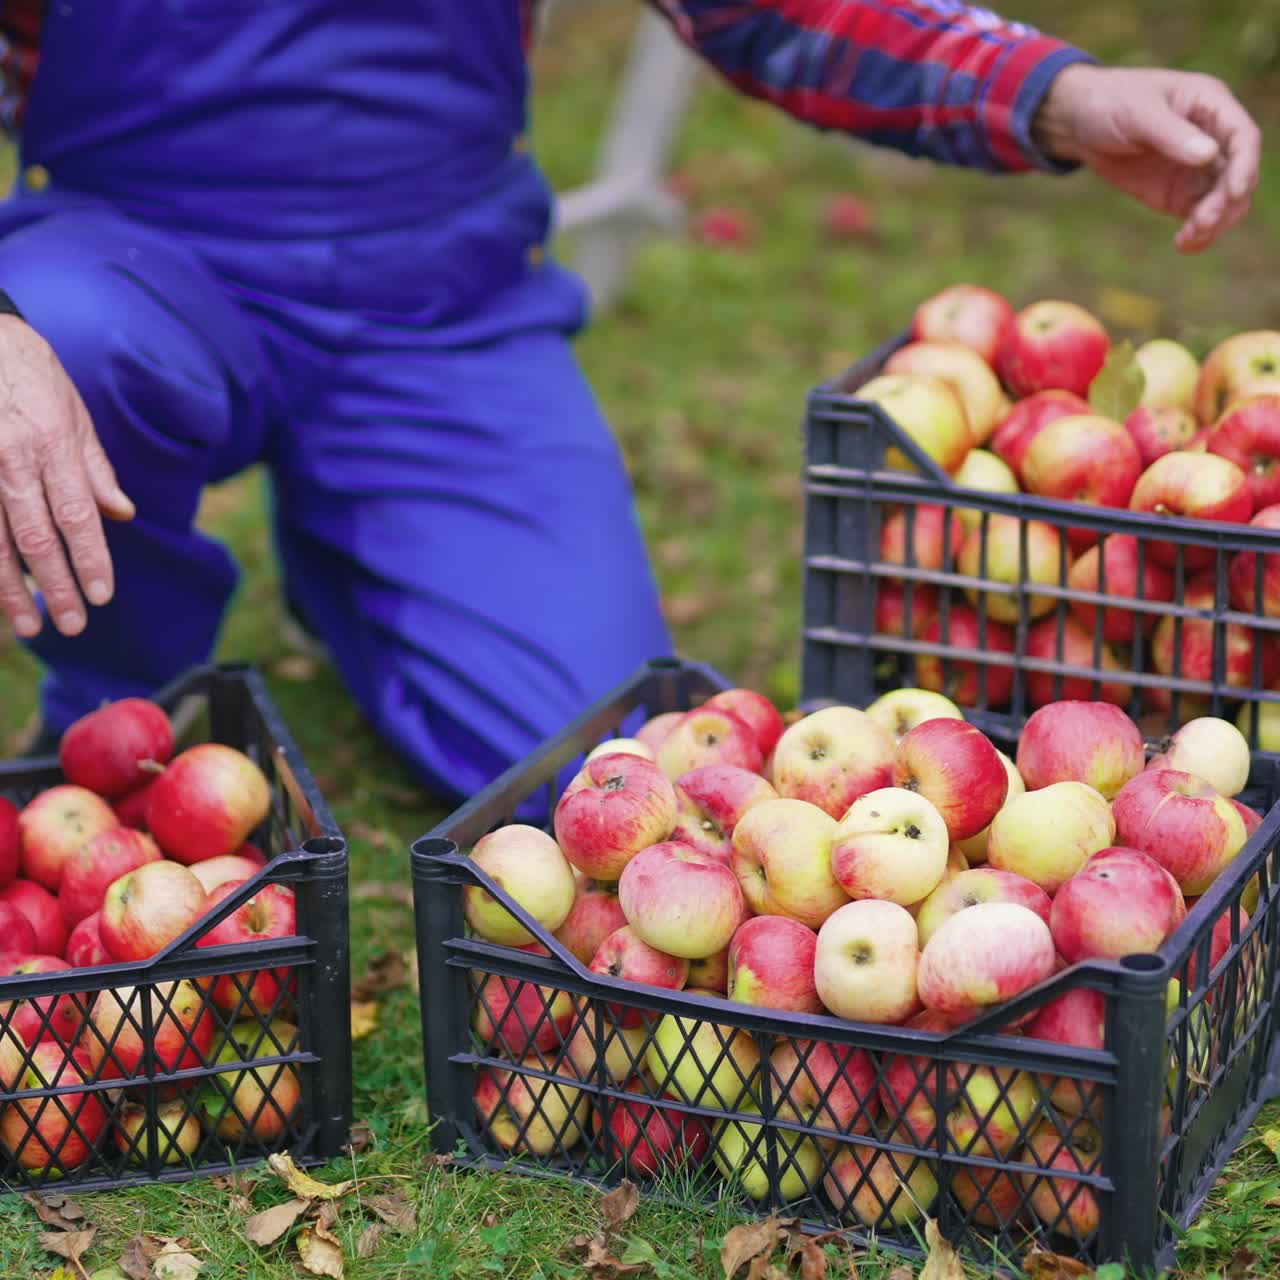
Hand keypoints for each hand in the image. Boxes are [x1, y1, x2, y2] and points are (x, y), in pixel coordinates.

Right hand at [0, 316, 133, 637]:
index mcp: (52, 445)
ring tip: (29, 625)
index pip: (77, 516)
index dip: (90, 559)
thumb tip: (122, 514)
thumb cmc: (30, 374)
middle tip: (71, 626)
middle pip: (35, 537)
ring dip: (9, 590)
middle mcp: (11, 458)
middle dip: (55, 587)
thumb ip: (94, 468)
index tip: (101, 596)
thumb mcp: (73, 413)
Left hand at [1033, 64, 1261, 253]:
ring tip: (1187, 238)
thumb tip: (1207, 155)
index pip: (1243, 137)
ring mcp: (1197, 169)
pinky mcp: (1178, 194)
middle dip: (1225, 202)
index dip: (1245, 165)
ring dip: (1215, 223)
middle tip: (1200, 222)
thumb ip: (1171, 133)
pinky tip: (1183, 245)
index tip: (1233, 193)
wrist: (1081, 123)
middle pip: (1237, 175)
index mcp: (1211, 106)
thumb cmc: (1112, 102)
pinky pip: (1199, 216)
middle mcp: (1213, 138)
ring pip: (1224, 201)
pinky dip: (1197, 233)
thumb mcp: (1138, 112)